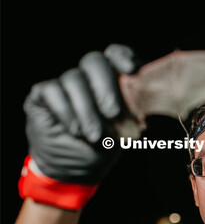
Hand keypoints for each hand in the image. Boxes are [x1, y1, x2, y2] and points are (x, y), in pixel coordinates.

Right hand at [24, 44, 139, 183]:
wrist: (74, 168)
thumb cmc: (104, 146)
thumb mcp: (124, 132)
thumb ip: (133, 113)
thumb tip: (143, 105)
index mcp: (111, 79)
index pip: (115, 55)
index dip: (123, 56)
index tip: (132, 69)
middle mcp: (88, 76)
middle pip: (94, 61)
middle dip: (106, 88)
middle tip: (113, 114)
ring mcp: (64, 83)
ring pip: (73, 79)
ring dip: (87, 110)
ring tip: (94, 135)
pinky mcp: (42, 94)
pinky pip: (52, 91)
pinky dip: (66, 112)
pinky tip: (75, 130)